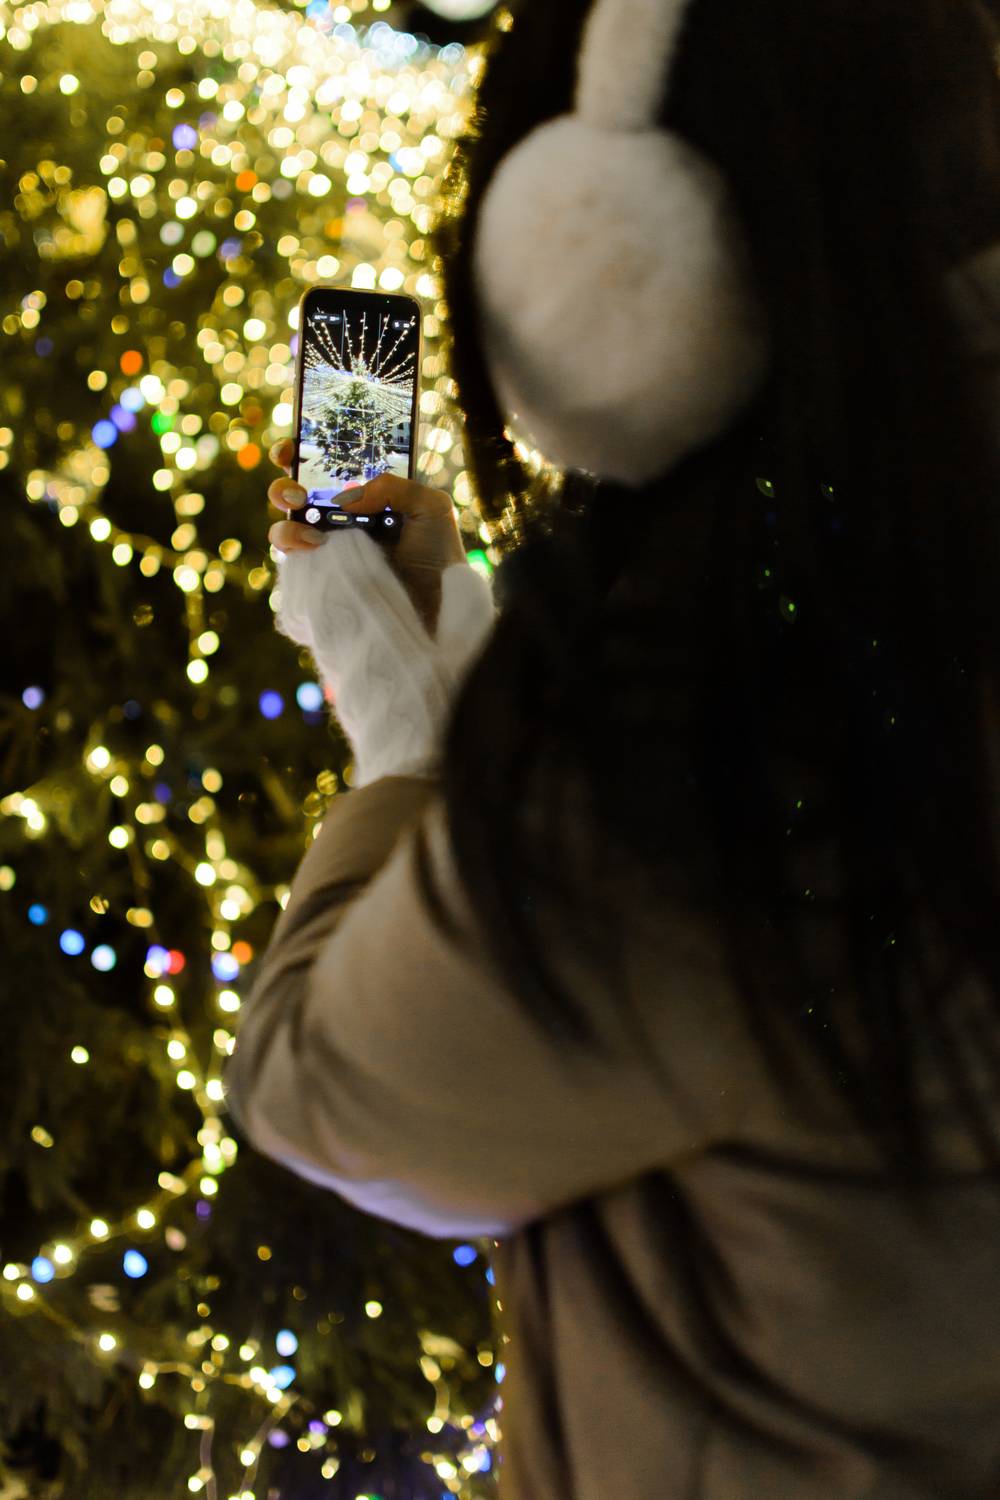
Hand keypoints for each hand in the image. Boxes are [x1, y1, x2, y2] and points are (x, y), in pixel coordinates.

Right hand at [266, 440, 467, 634]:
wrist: (439, 605)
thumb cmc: (438, 554)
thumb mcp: (429, 506)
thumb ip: (392, 486)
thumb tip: (348, 498)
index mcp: (361, 498)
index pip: (322, 468)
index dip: (299, 452)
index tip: (292, 448)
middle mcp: (338, 522)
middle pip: (292, 495)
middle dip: (283, 486)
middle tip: (298, 492)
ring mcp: (327, 551)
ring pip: (285, 529)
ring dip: (285, 522)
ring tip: (306, 525)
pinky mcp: (321, 577)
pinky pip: (292, 562)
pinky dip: (292, 547)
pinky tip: (314, 546)